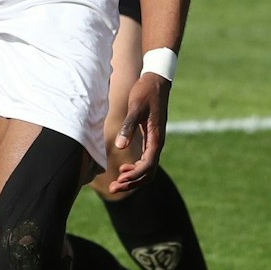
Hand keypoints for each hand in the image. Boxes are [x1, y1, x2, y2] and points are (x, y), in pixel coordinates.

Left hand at [109, 72, 170, 191]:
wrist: (156, 81)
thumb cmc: (145, 92)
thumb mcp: (136, 108)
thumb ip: (129, 127)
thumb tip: (121, 146)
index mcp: (156, 138)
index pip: (148, 165)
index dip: (134, 176)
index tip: (119, 180)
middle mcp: (157, 143)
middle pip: (148, 172)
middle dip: (132, 183)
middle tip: (113, 188)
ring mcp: (155, 142)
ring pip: (147, 169)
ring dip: (133, 178)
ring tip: (116, 183)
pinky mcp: (150, 139)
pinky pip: (146, 161)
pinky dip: (135, 169)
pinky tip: (123, 169)